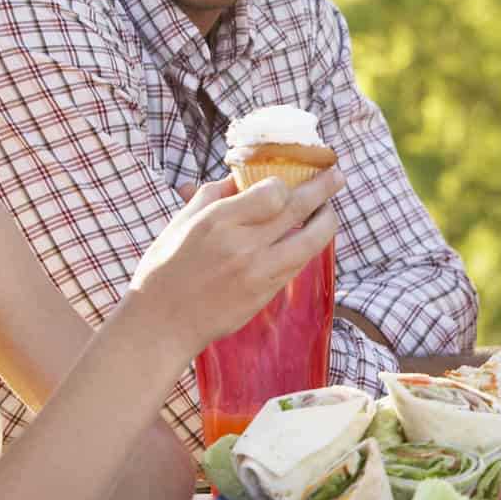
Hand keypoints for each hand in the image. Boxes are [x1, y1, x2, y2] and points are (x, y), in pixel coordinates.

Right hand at [127, 168, 344, 352]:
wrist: (162, 323)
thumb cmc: (166, 268)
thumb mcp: (182, 222)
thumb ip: (214, 195)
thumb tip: (242, 176)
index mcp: (218, 221)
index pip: (273, 192)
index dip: (285, 183)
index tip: (287, 180)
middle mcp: (243, 245)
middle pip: (298, 209)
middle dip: (324, 188)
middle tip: (338, 175)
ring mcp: (259, 271)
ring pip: (311, 240)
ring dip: (327, 220)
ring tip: (329, 210)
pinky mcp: (266, 293)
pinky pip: (299, 263)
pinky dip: (309, 246)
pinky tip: (309, 236)